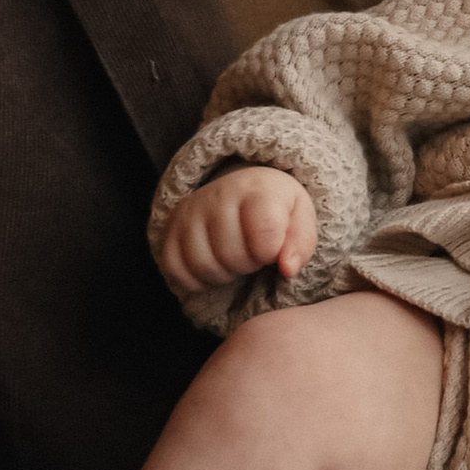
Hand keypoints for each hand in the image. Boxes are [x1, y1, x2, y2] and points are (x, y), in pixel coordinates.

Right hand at [159, 166, 317, 299]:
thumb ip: (301, 243)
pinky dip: (197, 279)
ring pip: (203, 266)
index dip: (270, 252)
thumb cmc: (276, 210)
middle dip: (248, 263)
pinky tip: (214, 263)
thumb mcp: (300, 218)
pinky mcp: (169, 231)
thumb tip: (287, 268)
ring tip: (234, 257)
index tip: (272, 246)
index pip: (264, 234)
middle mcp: (216, 195)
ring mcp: (188, 213)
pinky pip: (176, 271)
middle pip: (232, 256)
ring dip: (224, 273)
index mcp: (256, 189)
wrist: (240, 191)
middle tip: (252, 251)